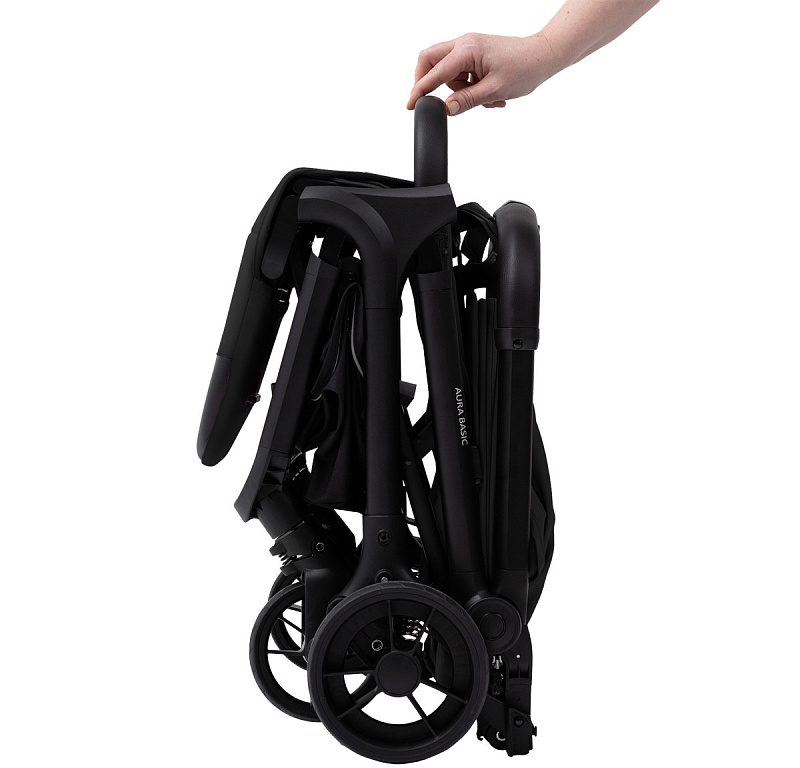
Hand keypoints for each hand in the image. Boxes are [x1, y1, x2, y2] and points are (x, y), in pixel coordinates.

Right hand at [407, 33, 558, 115]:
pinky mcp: (474, 53)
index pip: (434, 72)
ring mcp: (469, 46)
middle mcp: (464, 43)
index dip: (420, 91)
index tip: (410, 105)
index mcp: (467, 49)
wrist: (543, 56)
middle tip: (434, 102)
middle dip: (428, 83)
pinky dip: (467, 86)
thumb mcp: (495, 90)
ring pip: (446, 70)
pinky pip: (459, 71)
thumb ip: (467, 100)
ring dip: (457, 89)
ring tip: (482, 98)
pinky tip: (486, 93)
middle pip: (430, 61)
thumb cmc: (525, 68)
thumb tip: (447, 108)